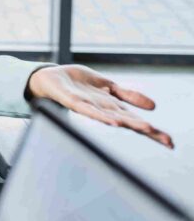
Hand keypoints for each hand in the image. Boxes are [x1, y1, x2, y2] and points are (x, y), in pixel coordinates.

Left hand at [28, 65, 173, 147]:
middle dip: (148, 131)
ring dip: (129, 123)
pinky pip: (89, 111)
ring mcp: (89, 107)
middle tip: (166, 141)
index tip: (170, 143)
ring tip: (147, 128)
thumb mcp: (108, 86)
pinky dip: (101, 116)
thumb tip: (153, 106)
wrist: (50, 78)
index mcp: (112, 107)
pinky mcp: (74, 102)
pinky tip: (112, 121)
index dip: (153, 131)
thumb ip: (128, 94)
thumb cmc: (78, 84)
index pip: (137, 120)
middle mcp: (103, 110)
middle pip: (129, 122)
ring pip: (113, 118)